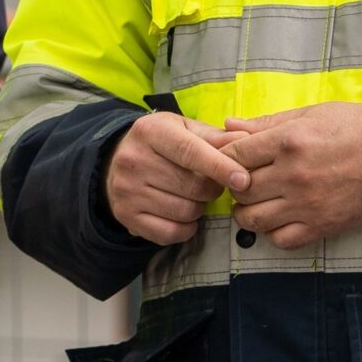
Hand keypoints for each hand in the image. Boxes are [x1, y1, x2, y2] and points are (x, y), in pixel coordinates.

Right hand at [103, 112, 251, 245]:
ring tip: (192, 196)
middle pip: (193, 187)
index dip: (220, 167)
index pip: (190, 152)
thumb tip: (246, 139)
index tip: (244, 180)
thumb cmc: (162, 143)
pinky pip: (171, 233)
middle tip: (210, 183)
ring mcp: (126, 190)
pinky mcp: (126, 215)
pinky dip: (185, 228)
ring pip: (185, 211)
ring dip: (199, 208)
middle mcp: (133, 160)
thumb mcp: (185, 129)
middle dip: (212, 189)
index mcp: (150, 132)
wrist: (116, 160)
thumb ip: (216, 136)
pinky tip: (181, 214)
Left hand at [225, 102, 361, 249]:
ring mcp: (307, 204)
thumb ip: (267, 122)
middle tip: (243, 180)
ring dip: (247, 212)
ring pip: (253, 219)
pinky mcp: (322, 226)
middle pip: (240, 189)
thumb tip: (228, 125)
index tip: (230, 159)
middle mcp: (293, 175)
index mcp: (288, 142)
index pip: (234, 155)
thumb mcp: (312, 114)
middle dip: (235, 185)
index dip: (225, 158)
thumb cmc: (357, 129)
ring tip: (256, 202)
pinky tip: (277, 219)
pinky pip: (281, 239)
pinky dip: (272, 233)